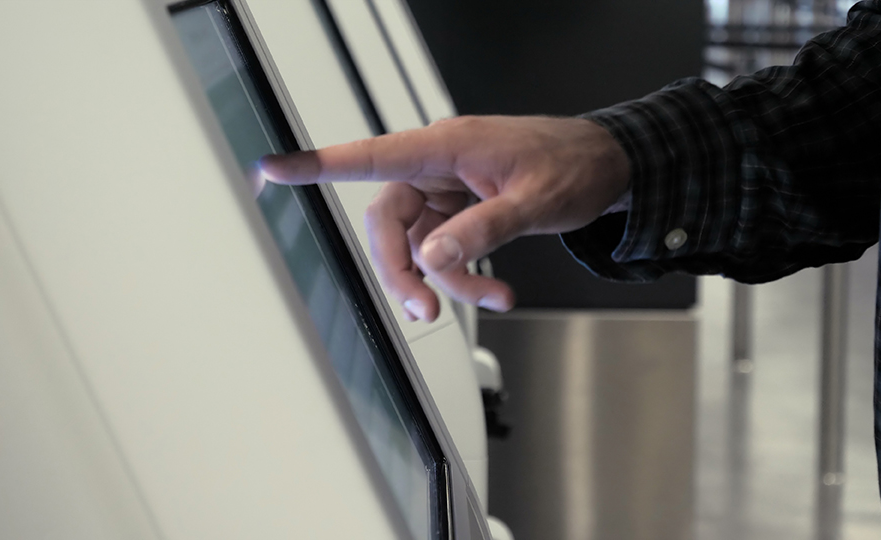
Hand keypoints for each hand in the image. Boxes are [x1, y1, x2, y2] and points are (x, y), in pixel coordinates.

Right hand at [260, 115, 629, 321]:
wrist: (607, 167)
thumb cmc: (573, 165)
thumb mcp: (534, 202)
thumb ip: (482, 230)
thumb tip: (433, 257)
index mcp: (448, 147)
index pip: (371, 156)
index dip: (318, 163)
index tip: (273, 167)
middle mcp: (439, 166)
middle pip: (389, 222)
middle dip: (404, 271)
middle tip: (426, 309)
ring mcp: (448, 190)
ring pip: (416, 245)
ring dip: (445, 281)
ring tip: (493, 298)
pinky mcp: (461, 209)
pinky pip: (443, 250)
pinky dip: (462, 276)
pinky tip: (494, 290)